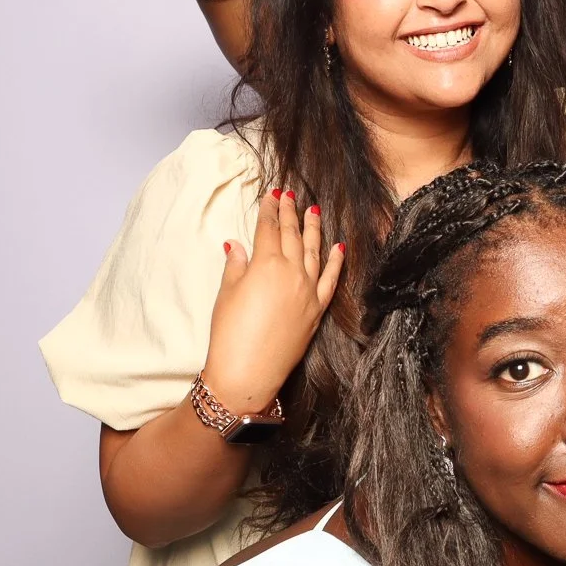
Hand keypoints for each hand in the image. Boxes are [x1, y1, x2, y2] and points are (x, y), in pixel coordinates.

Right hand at [202, 190, 344, 412]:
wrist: (249, 372)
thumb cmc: (230, 334)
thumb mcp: (226, 294)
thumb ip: (236, 266)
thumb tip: (236, 244)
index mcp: (266, 265)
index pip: (268, 229)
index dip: (269, 210)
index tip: (272, 194)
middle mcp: (292, 272)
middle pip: (292, 235)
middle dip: (290, 212)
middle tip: (290, 194)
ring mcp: (309, 290)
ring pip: (314, 251)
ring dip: (314, 229)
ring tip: (314, 210)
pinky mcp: (318, 308)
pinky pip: (331, 278)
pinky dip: (336, 261)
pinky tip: (338, 245)